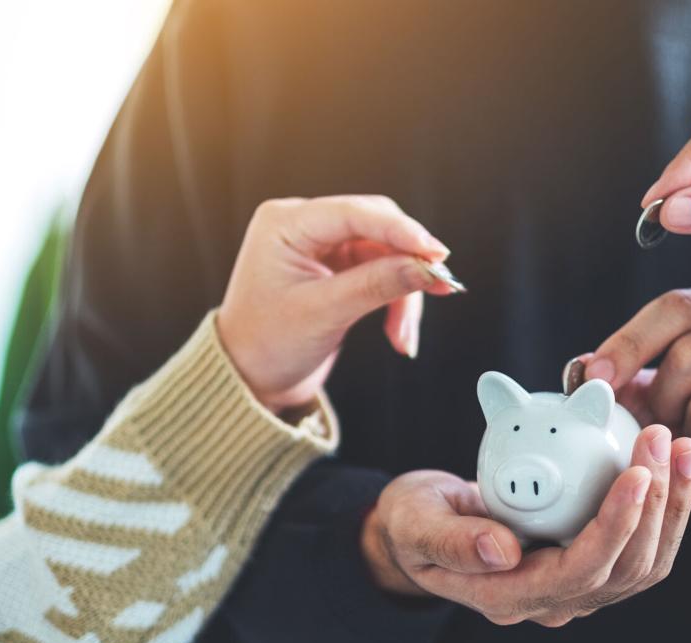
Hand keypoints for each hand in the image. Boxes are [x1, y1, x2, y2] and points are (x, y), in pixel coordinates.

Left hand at [217, 195, 454, 413]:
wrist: (249, 380)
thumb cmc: (267, 346)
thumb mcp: (323, 314)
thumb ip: (376, 285)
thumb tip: (427, 268)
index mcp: (285, 224)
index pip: (354, 213)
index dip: (401, 231)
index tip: (437, 253)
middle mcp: (304, 226)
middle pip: (378, 228)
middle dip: (408, 262)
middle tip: (441, 287)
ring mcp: (323, 246)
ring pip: (387, 254)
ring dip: (404, 292)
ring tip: (405, 336)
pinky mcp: (339, 268)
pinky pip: (382, 273)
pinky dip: (395, 301)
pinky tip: (399, 335)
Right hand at [362, 426, 690, 625]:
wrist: (424, 526)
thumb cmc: (416, 520)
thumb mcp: (416, 524)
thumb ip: (451, 541)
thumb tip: (502, 552)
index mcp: (510, 596)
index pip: (580, 571)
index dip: (615, 525)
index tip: (635, 472)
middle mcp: (553, 601)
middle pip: (626, 568)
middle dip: (656, 505)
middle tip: (663, 440)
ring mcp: (576, 586)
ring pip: (645, 560)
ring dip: (672, 504)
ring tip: (682, 446)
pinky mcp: (592, 562)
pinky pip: (642, 542)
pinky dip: (665, 503)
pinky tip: (673, 459)